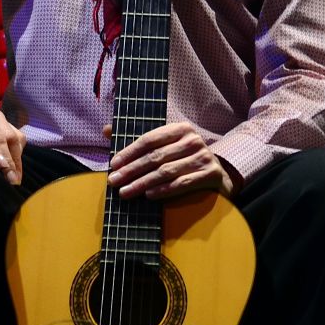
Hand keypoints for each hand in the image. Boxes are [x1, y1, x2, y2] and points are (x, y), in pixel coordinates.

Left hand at [107, 121, 237, 199]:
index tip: (113, 165)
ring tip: (125, 192)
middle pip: (155, 156)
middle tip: (114, 181)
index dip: (129, 152)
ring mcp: (203, 157)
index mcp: (180, 128)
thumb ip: (136, 140)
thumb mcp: (164, 146)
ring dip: (142, 183)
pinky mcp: (210, 174)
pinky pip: (182, 183)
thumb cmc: (183, 159)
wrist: (218, 175)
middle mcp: (193, 140)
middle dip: (131, 170)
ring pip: (166, 171)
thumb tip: (106, 130)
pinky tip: (148, 195)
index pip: (149, 140)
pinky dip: (163, 190)